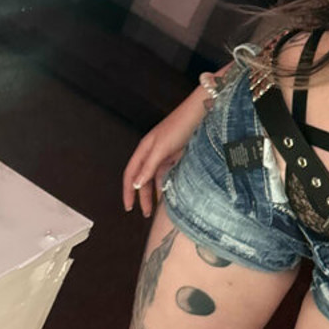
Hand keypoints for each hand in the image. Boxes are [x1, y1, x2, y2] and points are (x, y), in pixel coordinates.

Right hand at [122, 89, 207, 217]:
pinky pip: (169, 173)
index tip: (129, 208)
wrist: (200, 114)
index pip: (130, 175)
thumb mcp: (161, 149)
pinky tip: (170, 193)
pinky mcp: (177, 155)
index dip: (128, 192)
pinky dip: (168, 184)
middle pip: (143, 179)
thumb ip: (148, 167)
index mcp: (144, 150)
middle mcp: (152, 153)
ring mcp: (165, 154)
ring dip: (156, 192)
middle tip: (146, 214)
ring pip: (156, 178)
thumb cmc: (179, 127)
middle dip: (143, 196)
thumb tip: (135, 185)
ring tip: (158, 208)